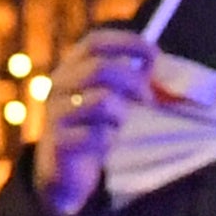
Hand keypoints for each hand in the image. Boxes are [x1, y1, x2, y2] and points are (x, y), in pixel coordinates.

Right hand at [33, 27, 157, 215]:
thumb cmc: (93, 128)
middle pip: (100, 68)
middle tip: (149, 101)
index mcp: (70, 67)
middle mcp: (58, 84)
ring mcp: (55, 113)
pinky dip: (110, 140)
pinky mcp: (59, 141)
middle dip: (133, 82)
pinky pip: (97, 135)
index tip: (155, 54)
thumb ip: (130, 78)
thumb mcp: (110, 98)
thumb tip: (160, 62)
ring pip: (102, 101)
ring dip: (121, 115)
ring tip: (118, 126)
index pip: (95, 42)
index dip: (126, 43)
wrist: (62, 173)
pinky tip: (105, 147)